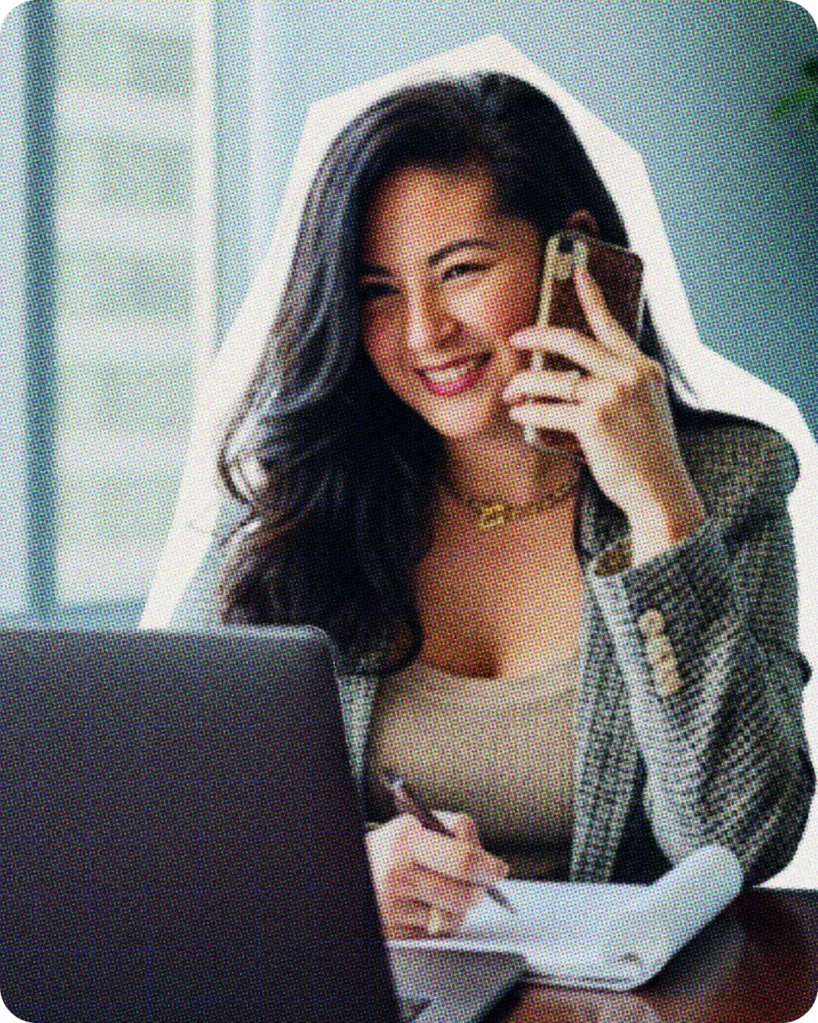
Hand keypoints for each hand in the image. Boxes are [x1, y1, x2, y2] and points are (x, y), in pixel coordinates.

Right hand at [365, 812, 507, 939]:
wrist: (351, 873)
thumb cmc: (387, 850)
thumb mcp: (413, 827)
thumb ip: (450, 831)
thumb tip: (483, 854)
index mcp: (405, 839)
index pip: (463, 858)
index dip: (488, 865)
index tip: (497, 869)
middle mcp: (398, 873)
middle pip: (464, 894)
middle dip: (480, 890)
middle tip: (483, 883)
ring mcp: (394, 907)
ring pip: (454, 917)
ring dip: (459, 908)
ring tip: (443, 891)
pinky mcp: (394, 932)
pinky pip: (437, 933)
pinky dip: (440, 923)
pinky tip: (427, 906)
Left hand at [503, 267, 704, 562]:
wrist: (659, 490)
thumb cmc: (647, 454)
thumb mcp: (644, 408)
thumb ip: (620, 384)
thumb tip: (579, 376)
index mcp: (643, 368)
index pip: (612, 324)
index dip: (592, 296)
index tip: (577, 272)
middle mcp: (629, 374)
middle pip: (573, 341)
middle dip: (538, 334)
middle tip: (516, 337)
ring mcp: (612, 395)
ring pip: (553, 377)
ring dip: (525, 383)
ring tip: (511, 392)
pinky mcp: (593, 420)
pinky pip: (548, 409)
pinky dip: (528, 412)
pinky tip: (519, 416)